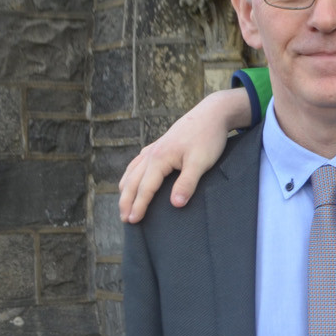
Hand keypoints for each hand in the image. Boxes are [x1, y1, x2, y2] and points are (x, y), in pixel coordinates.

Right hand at [118, 88, 252, 221]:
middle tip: (124, 219)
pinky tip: (132, 179)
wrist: (212, 113)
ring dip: (126, 189)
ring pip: (132, 171)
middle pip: (132, 181)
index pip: (145, 188)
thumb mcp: (200, 162)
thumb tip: (175, 204)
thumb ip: (187, 183)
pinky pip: (138, 163)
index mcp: (159, 158)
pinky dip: (131, 175)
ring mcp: (154, 148)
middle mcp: (151, 153)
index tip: (132, 221)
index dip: (138, 206)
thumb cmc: (207, 138)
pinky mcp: (159, 145)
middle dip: (126, 201)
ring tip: (124, 204)